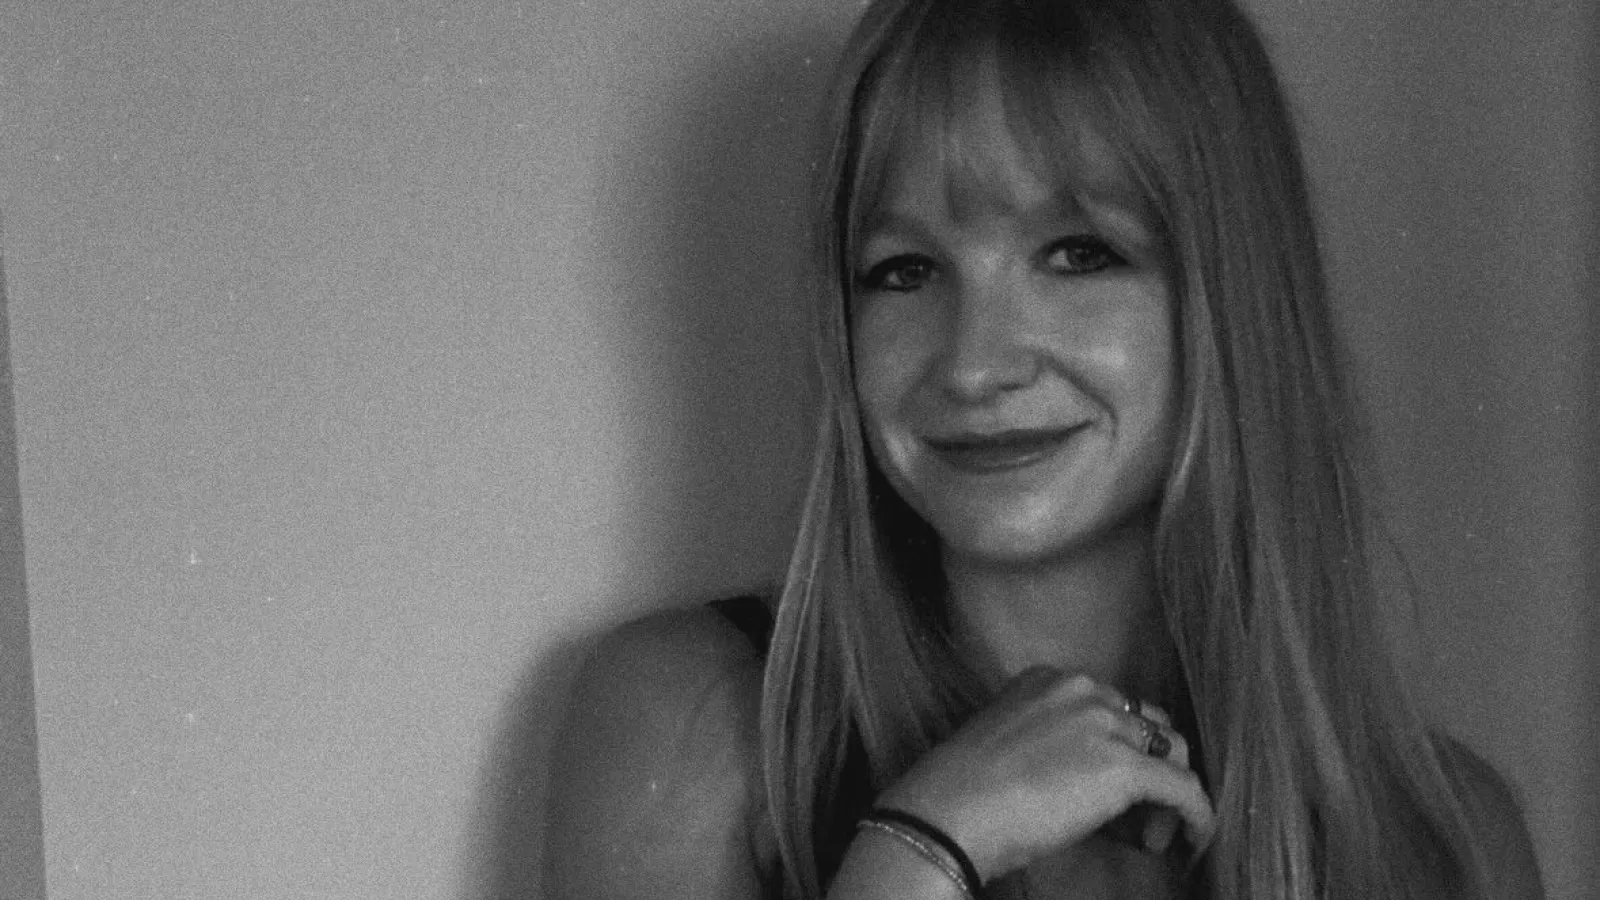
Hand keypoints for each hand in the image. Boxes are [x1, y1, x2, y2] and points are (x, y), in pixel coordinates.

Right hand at [871, 667, 1214, 882]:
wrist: (946, 812)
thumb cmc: (960, 791)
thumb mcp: (1007, 742)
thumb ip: (1050, 742)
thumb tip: (1081, 780)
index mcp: (1050, 679)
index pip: (1113, 707)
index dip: (1120, 750)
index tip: (1110, 790)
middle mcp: (1083, 689)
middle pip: (1147, 727)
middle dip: (1149, 770)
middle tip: (1135, 816)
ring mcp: (1104, 724)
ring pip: (1171, 754)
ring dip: (1168, 794)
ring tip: (1148, 833)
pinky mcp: (1124, 768)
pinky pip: (1184, 789)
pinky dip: (1196, 815)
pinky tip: (1193, 838)